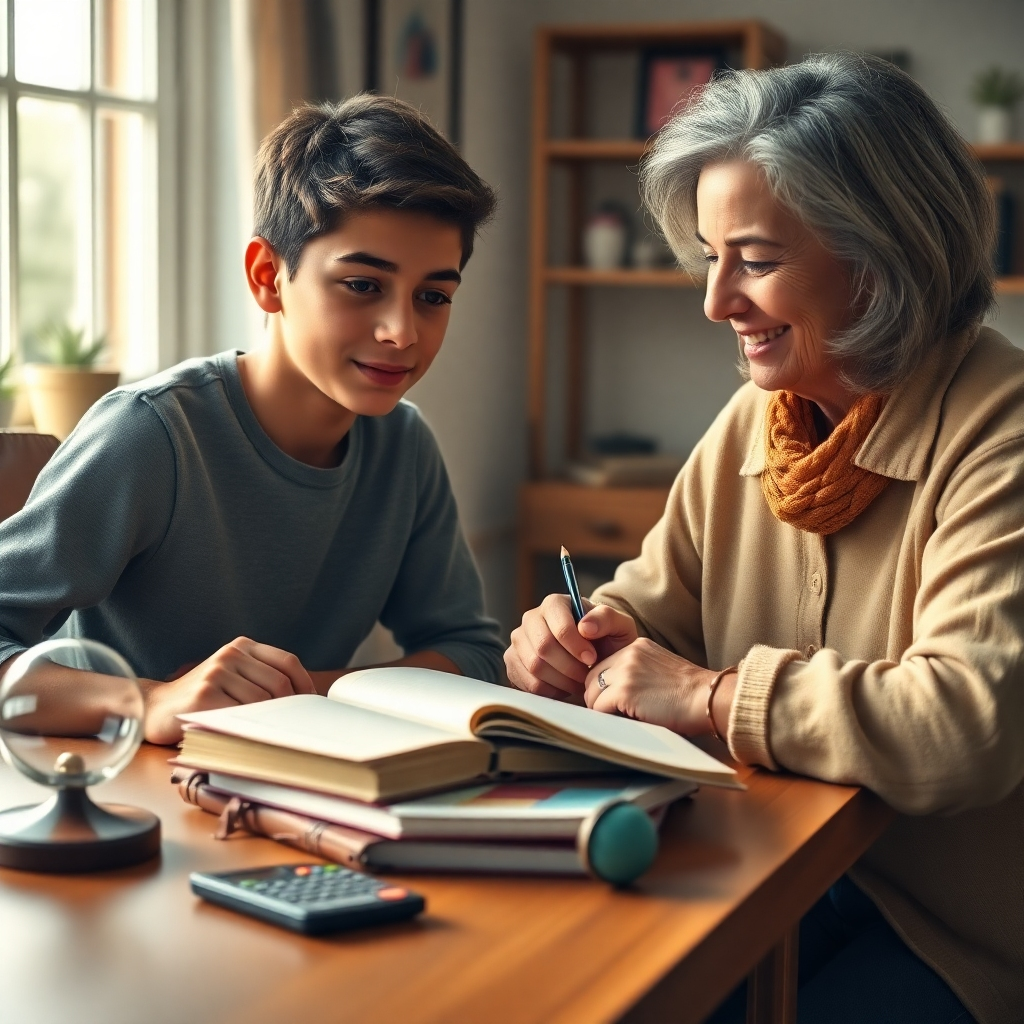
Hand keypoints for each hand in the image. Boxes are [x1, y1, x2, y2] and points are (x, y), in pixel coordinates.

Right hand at [143, 637, 315, 744]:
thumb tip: (306, 701)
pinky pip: (240, 716)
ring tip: (267, 734)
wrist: (156, 708)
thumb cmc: (204, 698)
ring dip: (268, 721)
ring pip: (262, 702)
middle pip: (279, 684)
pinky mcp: (203, 697)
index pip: (288, 662)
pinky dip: (249, 729)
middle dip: (289, 708)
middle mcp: (230, 655)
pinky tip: (246, 737)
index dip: (305, 684)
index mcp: (242, 647)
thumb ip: (262, 679)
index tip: (312, 705)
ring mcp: (215, 674)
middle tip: (292, 727)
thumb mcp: (233, 677)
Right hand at [504, 594, 637, 700]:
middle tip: (587, 675)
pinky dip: (551, 690)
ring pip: (535, 667)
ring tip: (579, 681)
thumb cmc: (606, 639)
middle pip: (543, 648)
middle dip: (569, 667)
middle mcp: (531, 618)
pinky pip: (528, 683)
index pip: (559, 627)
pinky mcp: (513, 663)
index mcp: (555, 604)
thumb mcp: (618, 626)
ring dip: (562, 680)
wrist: (594, 657)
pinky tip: (565, 686)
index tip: (592, 659)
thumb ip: (607, 618)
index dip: (575, 646)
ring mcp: (519, 641)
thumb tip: (585, 627)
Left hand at [583, 638, 729, 736]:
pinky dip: (607, 718)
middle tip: (612, 713)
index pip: (603, 665)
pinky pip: (599, 707)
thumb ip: (637, 673)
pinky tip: (625, 721)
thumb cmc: (690, 694)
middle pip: (591, 677)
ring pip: (591, 693)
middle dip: (598, 697)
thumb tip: (612, 694)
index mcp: (637, 647)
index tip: (611, 701)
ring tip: (620, 718)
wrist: (708, 698)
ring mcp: (625, 671)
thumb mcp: (660, 670)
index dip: (604, 686)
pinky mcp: (624, 691)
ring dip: (601, 709)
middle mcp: (628, 654)